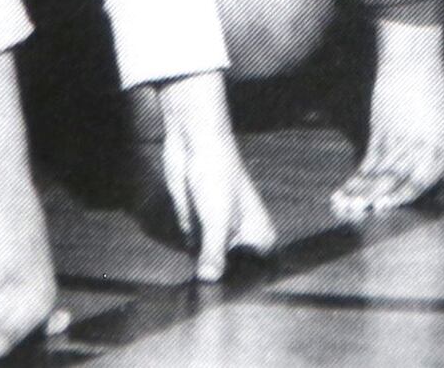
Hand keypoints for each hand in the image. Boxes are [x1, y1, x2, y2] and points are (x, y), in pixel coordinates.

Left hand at [156, 71, 275, 279]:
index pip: (258, 274)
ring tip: (196, 285)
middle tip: (208, 292)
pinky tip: (184, 271)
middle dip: (220, 280)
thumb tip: (208, 282)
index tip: (230, 299)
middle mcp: (241, 237)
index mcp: (260, 236)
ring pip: (211, 263)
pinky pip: (194, 251)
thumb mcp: (218, 221)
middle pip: (232, 272)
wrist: (193, 143)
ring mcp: (218, 232)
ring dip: (203, 269)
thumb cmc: (218, 174)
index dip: (244, 287)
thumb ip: (214, 256)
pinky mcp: (198, 226)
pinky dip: (189, 257)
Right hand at [330, 17, 443, 219]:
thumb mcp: (437, 122)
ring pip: (379, 172)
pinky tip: (345, 188)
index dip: (405, 196)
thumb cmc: (428, 86)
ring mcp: (398, 136)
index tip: (389, 207)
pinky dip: (356, 175)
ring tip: (347, 207)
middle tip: (364, 212)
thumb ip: (428, 148)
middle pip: (399, 180)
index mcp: (440, 145)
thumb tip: (415, 171)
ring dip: (362, 192)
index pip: (423, 181)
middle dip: (381, 198)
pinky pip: (367, 158)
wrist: (412, 56)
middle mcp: (419, 145)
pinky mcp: (380, 127)